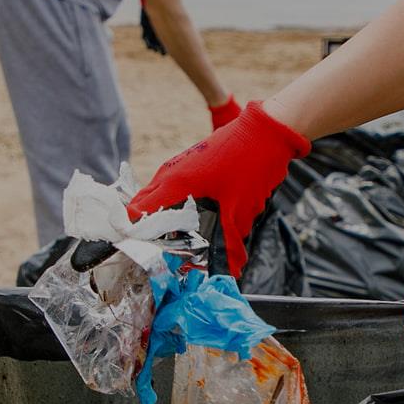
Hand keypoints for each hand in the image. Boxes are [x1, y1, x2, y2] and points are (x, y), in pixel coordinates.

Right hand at [130, 101, 309, 276]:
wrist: (268, 131)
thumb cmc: (251, 165)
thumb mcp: (240, 210)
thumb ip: (232, 244)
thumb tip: (231, 272)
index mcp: (175, 183)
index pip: (137, 213)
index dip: (135, 236)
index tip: (144, 254)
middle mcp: (169, 173)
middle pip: (142, 206)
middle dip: (147, 230)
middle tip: (161, 252)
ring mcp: (178, 166)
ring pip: (156, 196)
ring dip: (160, 217)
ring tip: (175, 241)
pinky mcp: (189, 164)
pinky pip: (170, 189)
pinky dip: (172, 206)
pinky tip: (190, 222)